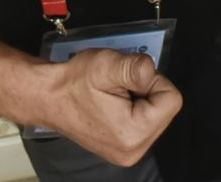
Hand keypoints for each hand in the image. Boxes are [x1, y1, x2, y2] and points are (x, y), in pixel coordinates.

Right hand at [26, 49, 182, 166]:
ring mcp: (128, 153)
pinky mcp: (124, 149)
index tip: (127, 80)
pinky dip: (134, 108)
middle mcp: (134, 151)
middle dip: (147, 91)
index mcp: (133, 134)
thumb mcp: (106, 65)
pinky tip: (113, 105)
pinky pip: (146, 123)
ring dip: (141, 99)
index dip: (152, 81)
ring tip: (114, 96)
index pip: (171, 100)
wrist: (49, 97)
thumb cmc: (74, 83)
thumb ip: (135, 67)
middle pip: (166, 109)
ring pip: (157, 115)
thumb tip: (152, 72)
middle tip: (118, 87)